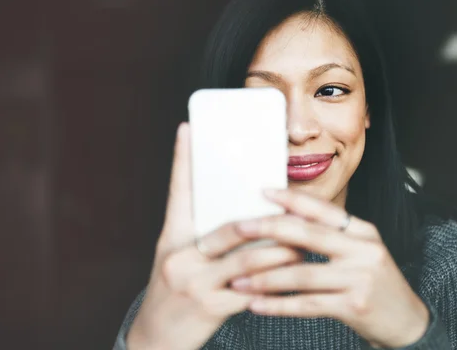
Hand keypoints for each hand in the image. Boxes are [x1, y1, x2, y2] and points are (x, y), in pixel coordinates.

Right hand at [127, 124, 302, 349]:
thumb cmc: (174, 294)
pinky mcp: (211, 307)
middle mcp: (181, 257)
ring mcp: (195, 283)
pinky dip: (275, 283)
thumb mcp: (179, 261)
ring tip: (302, 245)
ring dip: (282, 251)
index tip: (188, 129)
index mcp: (172, 240)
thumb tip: (248, 219)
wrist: (154, 342)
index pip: (178, 193)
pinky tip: (292, 280)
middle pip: (230, 228)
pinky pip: (254, 291)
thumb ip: (205, 239)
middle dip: (267, 222)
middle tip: (294, 212)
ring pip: (249, 258)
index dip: (182, 160)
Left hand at [229, 189, 429, 347]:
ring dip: (265, 278)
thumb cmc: (374, 283)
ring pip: (302, 274)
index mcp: (363, 231)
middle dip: (269, 230)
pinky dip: (278, 306)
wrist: (406, 321)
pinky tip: (256, 306)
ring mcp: (360, 278)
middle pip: (308, 235)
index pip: (323, 209)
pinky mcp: (354, 306)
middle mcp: (363, 250)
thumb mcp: (361, 251)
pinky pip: (307, 305)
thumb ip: (332, 236)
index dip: (291, 199)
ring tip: (237, 280)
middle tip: (239, 229)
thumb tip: (288, 218)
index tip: (263, 192)